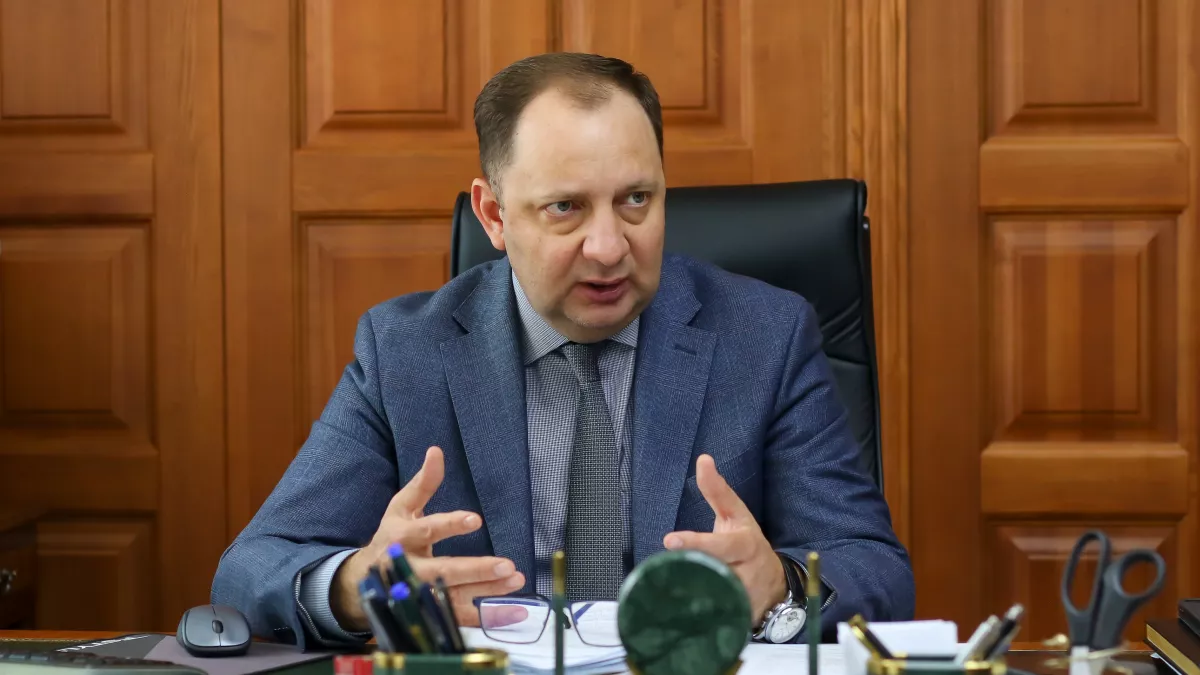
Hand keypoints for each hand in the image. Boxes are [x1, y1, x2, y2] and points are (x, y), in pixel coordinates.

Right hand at [332, 447, 525, 630]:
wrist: (362, 582)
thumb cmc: (391, 537)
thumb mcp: (400, 507)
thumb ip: (423, 483)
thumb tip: (437, 451)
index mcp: (401, 538)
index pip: (426, 530)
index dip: (450, 526)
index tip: (476, 519)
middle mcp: (409, 569)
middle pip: (443, 572)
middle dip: (475, 571)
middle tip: (507, 565)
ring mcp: (419, 595)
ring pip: (454, 599)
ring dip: (487, 594)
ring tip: (516, 581)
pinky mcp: (429, 613)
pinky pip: (459, 618)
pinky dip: (488, 617)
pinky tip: (515, 612)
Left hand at [663, 454, 787, 620]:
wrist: (777, 580)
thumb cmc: (746, 541)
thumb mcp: (735, 514)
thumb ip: (717, 491)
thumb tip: (703, 459)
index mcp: (745, 544)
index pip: (721, 545)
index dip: (696, 543)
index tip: (670, 540)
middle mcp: (749, 572)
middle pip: (717, 576)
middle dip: (692, 574)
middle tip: (665, 571)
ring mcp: (748, 599)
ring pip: (718, 602)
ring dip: (695, 600)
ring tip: (667, 597)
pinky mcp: (745, 619)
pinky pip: (722, 621)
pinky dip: (705, 621)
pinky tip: (684, 620)